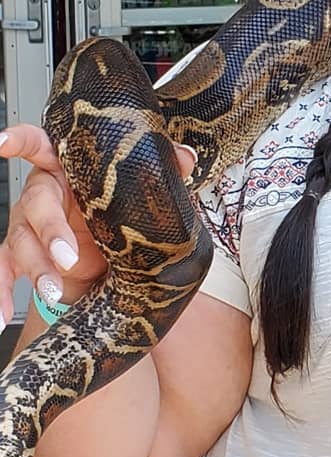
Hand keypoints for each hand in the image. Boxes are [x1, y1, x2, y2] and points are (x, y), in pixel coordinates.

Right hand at [0, 125, 196, 328]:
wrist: (115, 252)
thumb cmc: (123, 208)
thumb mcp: (145, 187)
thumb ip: (164, 166)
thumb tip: (186, 156)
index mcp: (69, 167)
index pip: (41, 145)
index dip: (21, 140)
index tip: (4, 141)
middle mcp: (43, 191)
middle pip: (35, 202)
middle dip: (50, 230)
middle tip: (68, 257)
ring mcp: (28, 224)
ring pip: (20, 240)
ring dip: (37, 267)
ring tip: (55, 289)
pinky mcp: (23, 255)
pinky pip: (3, 271)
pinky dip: (0, 292)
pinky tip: (0, 316)